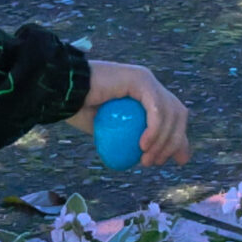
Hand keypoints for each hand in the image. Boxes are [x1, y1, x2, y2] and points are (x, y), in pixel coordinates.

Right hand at [67, 59, 191, 165]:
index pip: (173, 116)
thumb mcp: (111, 132)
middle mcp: (150, 84)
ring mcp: (146, 79)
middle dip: (175, 141)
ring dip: (164, 141)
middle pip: (177, 114)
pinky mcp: (140, 79)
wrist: (61, 92)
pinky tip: (143, 145)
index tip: (177, 161)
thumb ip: (130, 140)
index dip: (180, 139)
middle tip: (157, 162)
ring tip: (147, 160)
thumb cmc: (78, 110)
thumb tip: (147, 158)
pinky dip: (154, 130)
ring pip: (170, 113)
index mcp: (146, 93)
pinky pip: (156, 109)